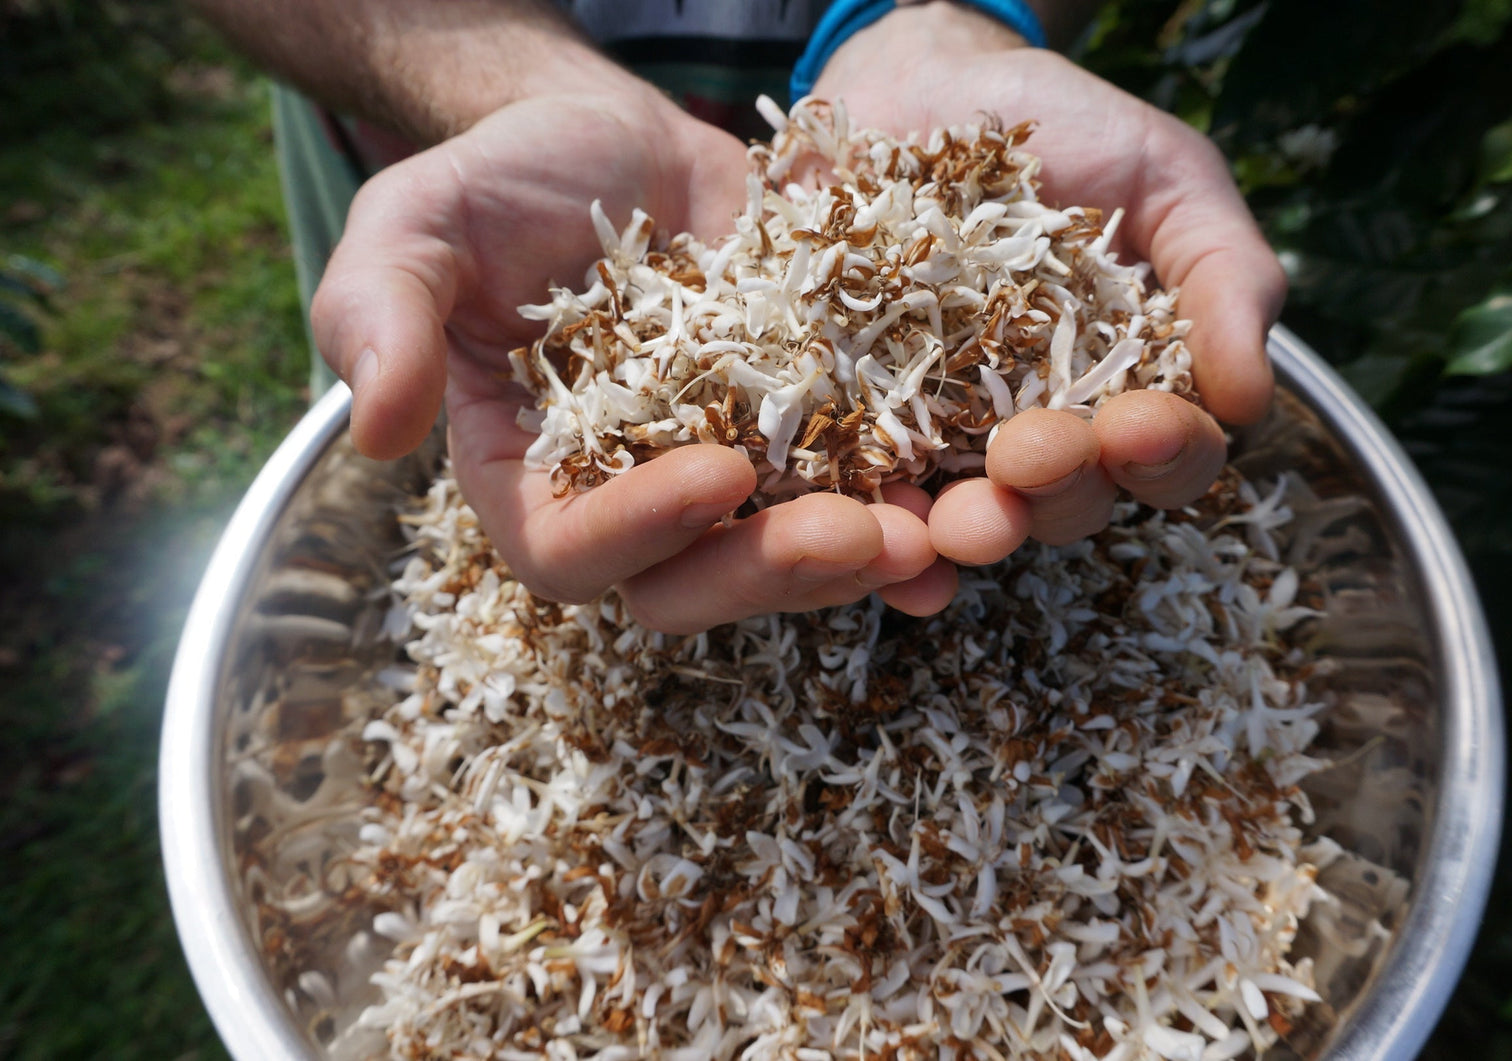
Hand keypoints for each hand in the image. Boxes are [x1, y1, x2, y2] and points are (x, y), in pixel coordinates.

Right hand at [313, 82, 942, 633]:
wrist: (611, 140)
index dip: (640, 532)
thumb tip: (375, 431)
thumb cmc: (497, 180)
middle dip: (772, 571)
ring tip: (934, 535)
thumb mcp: (415, 226)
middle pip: (691, 583)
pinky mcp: (800, 434)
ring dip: (861, 560)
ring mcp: (722, 476)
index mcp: (525, 478)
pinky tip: (966, 503)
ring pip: (786, 557)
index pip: (569, 551)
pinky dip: (910, 508)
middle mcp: (626, 501)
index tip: (716, 471)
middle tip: (858, 537)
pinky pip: (854, 492)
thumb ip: (381, 316)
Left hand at [811, 1, 1286, 562]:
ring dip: (973, 529)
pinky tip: (875, 533)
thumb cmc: (1068, 129)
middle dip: (1061, 490)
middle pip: (1072, 505)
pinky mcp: (854, 419)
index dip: (1165, 459)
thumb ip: (1226, 276)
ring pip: (971, 514)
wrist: (924, 81)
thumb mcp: (1170, 180)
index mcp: (1131, 389)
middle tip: (1033, 451)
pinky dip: (875, 524)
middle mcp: (1044, 429)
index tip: (1142, 426)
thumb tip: (1250, 401)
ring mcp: (945, 432)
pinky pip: (866, 490)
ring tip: (963, 515)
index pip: (1168, 461)